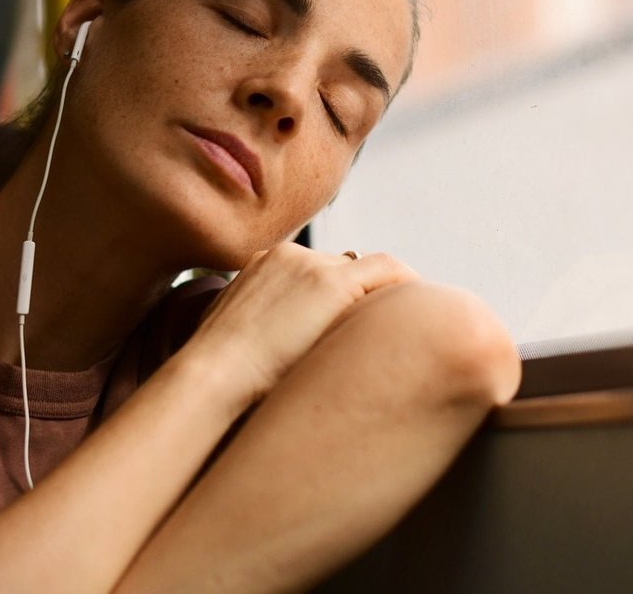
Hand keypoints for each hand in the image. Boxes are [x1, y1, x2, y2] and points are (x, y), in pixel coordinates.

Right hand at [182, 243, 417, 404]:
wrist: (212, 376)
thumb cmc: (218, 378)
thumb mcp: (234, 343)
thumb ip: (258, 336)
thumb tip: (271, 364)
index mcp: (263, 264)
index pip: (316, 269)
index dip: (341, 295)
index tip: (357, 320)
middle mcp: (289, 255)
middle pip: (344, 265)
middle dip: (365, 294)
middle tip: (390, 325)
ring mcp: (311, 265)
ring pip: (367, 268)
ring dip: (387, 292)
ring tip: (409, 322)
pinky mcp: (332, 284)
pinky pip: (385, 271)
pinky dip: (405, 284)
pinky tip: (421, 310)